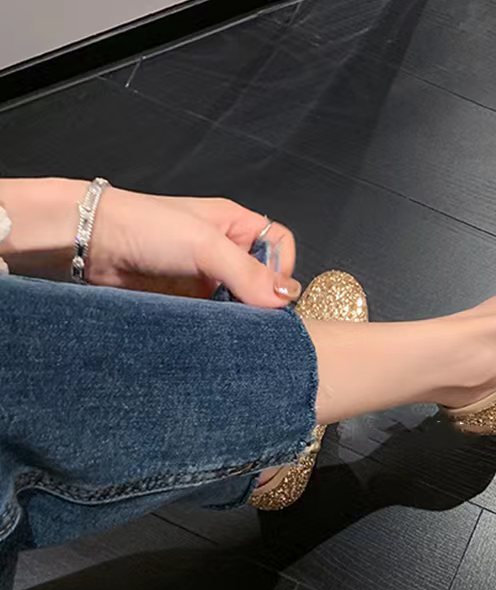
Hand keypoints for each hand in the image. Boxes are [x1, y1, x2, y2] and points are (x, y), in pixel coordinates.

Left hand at [0, 178, 299, 307]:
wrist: (90, 243)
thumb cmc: (147, 227)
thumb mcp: (205, 245)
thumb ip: (247, 272)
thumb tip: (287, 298)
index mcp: (237, 225)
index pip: (280, 246)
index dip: (281, 269)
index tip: (269, 293)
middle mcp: (226, 252)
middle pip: (263, 281)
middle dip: (263, 302)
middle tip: (257, 322)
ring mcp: (207, 279)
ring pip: (241, 304)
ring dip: (240, 319)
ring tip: (236, 333)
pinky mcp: (189, 303)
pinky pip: (216, 320)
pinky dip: (219, 330)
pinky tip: (216, 338)